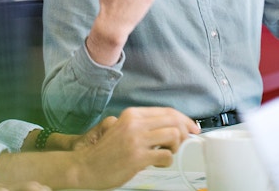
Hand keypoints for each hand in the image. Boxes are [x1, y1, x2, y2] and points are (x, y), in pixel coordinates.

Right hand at [71, 106, 198, 189]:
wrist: (86, 167)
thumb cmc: (106, 151)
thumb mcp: (124, 128)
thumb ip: (144, 125)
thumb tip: (171, 127)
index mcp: (133, 114)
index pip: (167, 111)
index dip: (184, 119)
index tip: (192, 127)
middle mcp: (135, 123)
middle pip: (173, 120)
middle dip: (186, 130)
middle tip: (186, 141)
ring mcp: (137, 140)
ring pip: (173, 135)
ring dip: (176, 146)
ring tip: (166, 153)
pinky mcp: (138, 157)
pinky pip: (165, 155)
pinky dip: (167, 160)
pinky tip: (158, 163)